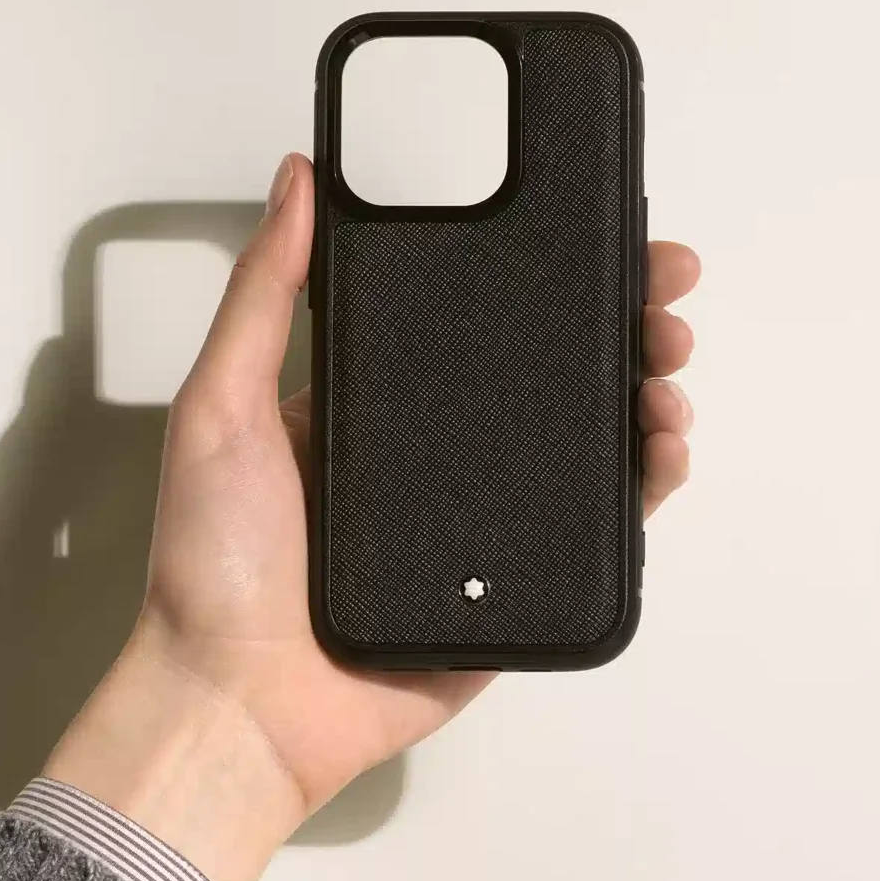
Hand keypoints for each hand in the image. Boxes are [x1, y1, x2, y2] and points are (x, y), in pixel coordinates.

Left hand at [46, 154, 698, 880]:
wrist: (242, 701)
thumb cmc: (213, 564)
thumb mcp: (220, 406)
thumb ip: (263, 295)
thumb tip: (296, 179)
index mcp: (370, 403)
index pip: (469, 316)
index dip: (533, 268)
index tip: (587, 229)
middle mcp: (429, 453)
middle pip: (543, 370)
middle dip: (613, 320)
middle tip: (659, 289)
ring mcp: (475, 519)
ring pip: (581, 441)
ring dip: (639, 391)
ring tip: (666, 362)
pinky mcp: (507, 583)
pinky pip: (588, 527)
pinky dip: (638, 485)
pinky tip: (659, 447)